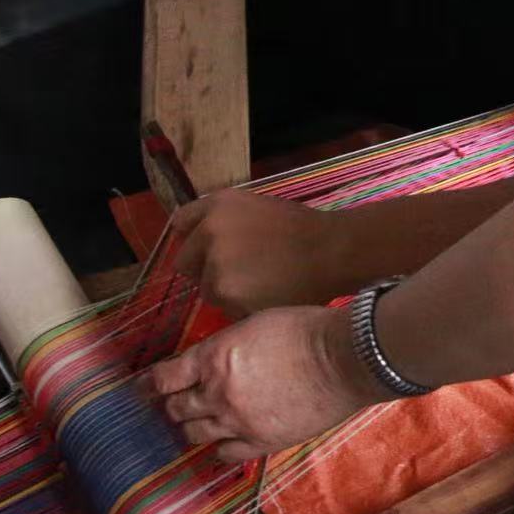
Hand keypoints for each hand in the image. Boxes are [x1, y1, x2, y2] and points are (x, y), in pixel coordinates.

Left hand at [152, 304, 385, 464]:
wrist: (344, 359)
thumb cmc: (306, 330)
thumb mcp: (255, 323)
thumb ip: (226, 346)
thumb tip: (212, 359)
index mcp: (214, 357)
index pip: (165, 377)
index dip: (149, 384)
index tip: (142, 388)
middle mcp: (217, 393)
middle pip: (176, 409)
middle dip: (170, 406)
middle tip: (170, 406)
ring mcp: (238, 422)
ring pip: (195, 434)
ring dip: (190, 428)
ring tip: (193, 425)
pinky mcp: (261, 443)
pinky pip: (225, 455)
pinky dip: (217, 450)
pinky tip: (220, 444)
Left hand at [171, 190, 343, 317]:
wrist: (331, 251)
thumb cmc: (302, 229)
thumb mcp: (257, 207)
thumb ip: (223, 220)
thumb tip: (201, 241)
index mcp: (218, 205)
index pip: (181, 222)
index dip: (194, 239)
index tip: (207, 249)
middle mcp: (209, 231)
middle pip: (185, 262)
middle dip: (204, 270)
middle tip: (238, 274)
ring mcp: (214, 264)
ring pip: (206, 289)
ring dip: (225, 292)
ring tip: (260, 286)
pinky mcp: (225, 294)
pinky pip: (223, 308)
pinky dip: (240, 308)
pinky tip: (265, 298)